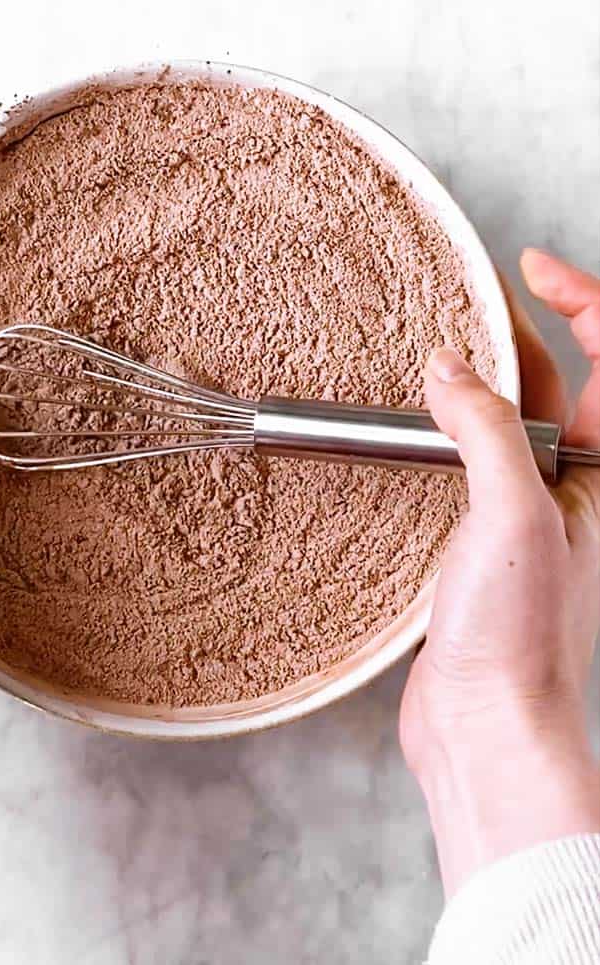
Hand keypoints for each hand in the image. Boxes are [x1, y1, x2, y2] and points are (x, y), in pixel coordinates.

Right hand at [400, 249, 599, 896]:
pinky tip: (409, 427)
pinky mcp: (480, 538)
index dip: (578, 300)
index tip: (529, 267)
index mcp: (595, 473)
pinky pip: (466, 462)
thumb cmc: (521, 636)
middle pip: (551, 382)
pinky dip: (441, 433)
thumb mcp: (513, 514)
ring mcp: (524, 511)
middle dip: (513, 332)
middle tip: (462, 301)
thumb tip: (449, 367)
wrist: (486, 723)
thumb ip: (485, 429)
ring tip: (428, 354)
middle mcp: (567, 485)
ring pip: (502, 421)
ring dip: (471, 383)